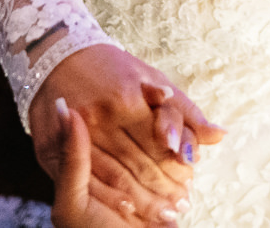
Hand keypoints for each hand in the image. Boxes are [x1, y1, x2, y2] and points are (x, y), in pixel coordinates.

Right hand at [32, 47, 222, 223]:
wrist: (56, 57)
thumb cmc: (112, 69)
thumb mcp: (152, 79)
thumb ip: (184, 112)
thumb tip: (218, 135)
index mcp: (128, 98)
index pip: (160, 146)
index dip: (176, 169)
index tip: (189, 186)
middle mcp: (101, 116)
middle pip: (138, 165)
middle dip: (161, 190)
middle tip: (180, 208)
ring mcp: (74, 133)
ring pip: (114, 177)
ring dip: (140, 200)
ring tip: (161, 215)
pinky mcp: (51, 147)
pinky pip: (84, 180)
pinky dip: (108, 198)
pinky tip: (126, 210)